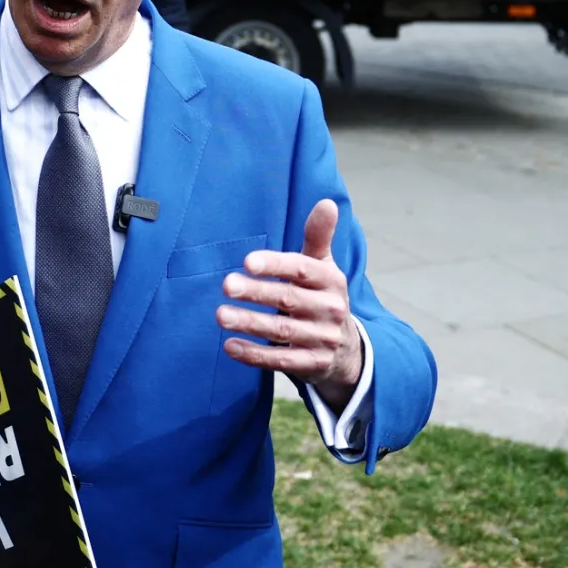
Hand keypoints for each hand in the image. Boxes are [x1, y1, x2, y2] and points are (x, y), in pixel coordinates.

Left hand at [218, 199, 364, 410]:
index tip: (248, 261)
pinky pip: (281, 361)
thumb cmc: (322, 297)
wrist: (346, 349)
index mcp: (331, 281)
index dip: (276, 265)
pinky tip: (230, 346)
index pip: (302, 270)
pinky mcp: (312, 365)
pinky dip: (255, 355)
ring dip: (250, 323)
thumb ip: (318, 237)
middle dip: (257, 293)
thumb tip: (327, 203)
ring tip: (221, 315)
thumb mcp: (324, 267)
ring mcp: (322, 339)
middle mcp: (330, 310)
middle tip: (227, 285)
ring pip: (282, 331)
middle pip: (289, 299)